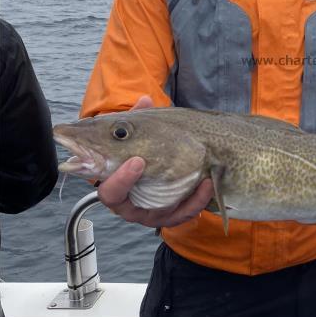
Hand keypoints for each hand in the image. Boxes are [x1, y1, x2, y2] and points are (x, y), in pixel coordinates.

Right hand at [97, 95, 213, 228]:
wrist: (164, 177)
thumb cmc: (144, 155)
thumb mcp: (141, 139)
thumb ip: (139, 121)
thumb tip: (145, 100)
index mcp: (115, 186)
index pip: (107, 189)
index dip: (115, 178)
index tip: (134, 158)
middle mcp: (128, 204)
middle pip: (120, 201)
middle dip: (125, 182)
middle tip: (140, 161)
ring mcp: (150, 213)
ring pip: (158, 212)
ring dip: (174, 193)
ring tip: (189, 175)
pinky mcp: (172, 216)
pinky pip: (184, 212)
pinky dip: (196, 199)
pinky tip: (207, 183)